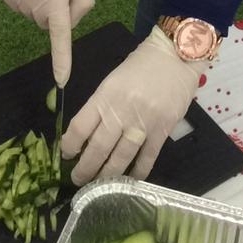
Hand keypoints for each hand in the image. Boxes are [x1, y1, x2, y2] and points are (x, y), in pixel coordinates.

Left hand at [61, 28, 198, 184]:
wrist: (176, 56)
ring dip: (106, 176)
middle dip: (84, 169)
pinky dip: (136, 173)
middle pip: (97, 148)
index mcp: (105, 95)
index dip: (69, 145)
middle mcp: (122, 111)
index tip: (66, 154)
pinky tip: (128, 181)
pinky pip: (146, 159)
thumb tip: (86, 136)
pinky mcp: (162, 131)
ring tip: (97, 187)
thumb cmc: (142, 66)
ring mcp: (143, 123)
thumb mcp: (113, 80)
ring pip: (120, 158)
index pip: (80, 126)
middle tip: (77, 179)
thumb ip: (101, 106)